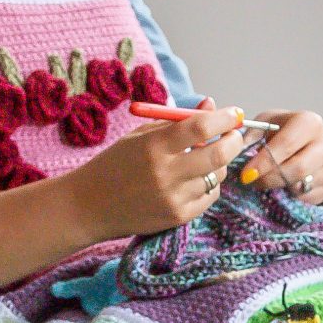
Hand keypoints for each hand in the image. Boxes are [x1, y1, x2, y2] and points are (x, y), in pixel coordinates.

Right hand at [68, 104, 248, 241]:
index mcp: (153, 146)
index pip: (200, 127)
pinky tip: (191, 181)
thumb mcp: (140, 135)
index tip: (233, 113)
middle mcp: (165, 173)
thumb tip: (211, 105)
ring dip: (217, 164)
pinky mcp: (178, 217)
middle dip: (234, 141)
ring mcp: (173, 198)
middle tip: (234, 135)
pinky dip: (208, 185)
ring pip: (217, 176)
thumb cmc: (114, 165)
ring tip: (201, 159)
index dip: (223, 118)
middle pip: (219, 154)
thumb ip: (177, 121)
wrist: (88, 206)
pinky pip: (209, 196)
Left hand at [236, 109, 322, 204]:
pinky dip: (290, 196)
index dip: (264, 161)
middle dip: (271, 178)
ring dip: (278, 188)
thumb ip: (250, 135)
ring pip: (302, 185)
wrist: (304, 145)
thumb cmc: (280, 133)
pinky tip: (281, 187)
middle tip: (253, 182)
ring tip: (265, 182)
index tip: (246, 174)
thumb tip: (238, 150)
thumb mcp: (264, 125)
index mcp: (309, 122)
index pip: (287, 143)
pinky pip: (308, 198)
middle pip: (299, 167)